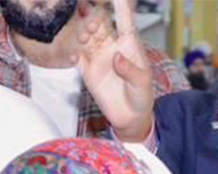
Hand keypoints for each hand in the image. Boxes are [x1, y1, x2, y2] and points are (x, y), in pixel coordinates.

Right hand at [78, 0, 156, 141]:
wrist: (130, 117)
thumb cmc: (141, 96)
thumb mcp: (142, 83)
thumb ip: (130, 70)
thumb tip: (115, 57)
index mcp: (129, 44)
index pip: (124, 19)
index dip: (120, 5)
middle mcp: (112, 47)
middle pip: (101, 24)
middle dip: (94, 18)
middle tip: (93, 25)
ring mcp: (99, 58)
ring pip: (88, 38)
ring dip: (84, 33)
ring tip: (85, 36)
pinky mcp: (89, 73)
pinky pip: (79, 59)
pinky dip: (75, 56)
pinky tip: (75, 57)